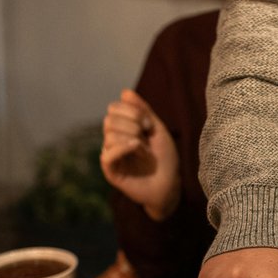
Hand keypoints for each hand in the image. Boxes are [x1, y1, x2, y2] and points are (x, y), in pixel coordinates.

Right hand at [100, 89, 180, 221]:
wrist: (170, 185)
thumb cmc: (165, 159)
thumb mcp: (157, 130)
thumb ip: (142, 110)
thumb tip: (125, 91)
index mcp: (122, 129)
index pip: (113, 108)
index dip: (131, 111)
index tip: (149, 124)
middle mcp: (113, 140)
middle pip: (109, 119)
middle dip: (131, 123)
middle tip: (147, 134)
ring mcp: (110, 155)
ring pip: (109, 135)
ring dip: (132, 138)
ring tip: (145, 150)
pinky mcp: (110, 170)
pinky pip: (108, 153)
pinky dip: (124, 147)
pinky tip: (138, 149)